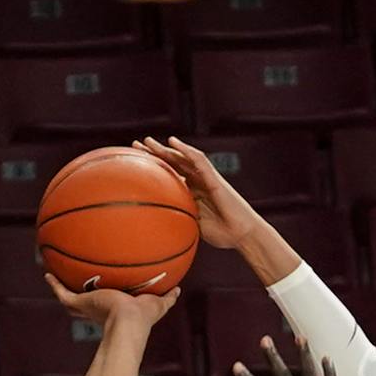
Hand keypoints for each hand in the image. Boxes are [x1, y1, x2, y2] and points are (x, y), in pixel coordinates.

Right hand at [44, 273, 179, 328]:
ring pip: (72, 299)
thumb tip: (178, 288)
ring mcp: (88, 307)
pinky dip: (54, 285)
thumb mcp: (159, 303)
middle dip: (83, 297)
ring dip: (64, 289)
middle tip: (78, 283)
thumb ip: (168, 297)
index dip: (106, 300)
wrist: (129, 322)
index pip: (109, 306)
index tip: (106, 290)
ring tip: (56, 276)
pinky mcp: (81, 302)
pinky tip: (47, 274)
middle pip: (88, 304)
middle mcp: (100, 309)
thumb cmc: (144, 317)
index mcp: (116, 310)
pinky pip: (63, 293)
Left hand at [133, 135, 263, 249]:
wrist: (241, 234)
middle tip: (134, 145)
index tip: (134, 163)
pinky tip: (173, 142)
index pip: (169, 175)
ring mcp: (206, 178)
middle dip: (154, 153)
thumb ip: (178, 220)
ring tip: (148, 141)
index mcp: (191, 192)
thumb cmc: (221, 234)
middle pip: (173, 163)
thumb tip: (154, 226)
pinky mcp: (215, 177)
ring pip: (183, 158)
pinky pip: (200, 160)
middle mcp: (197, 182)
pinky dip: (185, 150)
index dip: (153, 168)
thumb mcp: (192, 226)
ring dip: (165, 148)